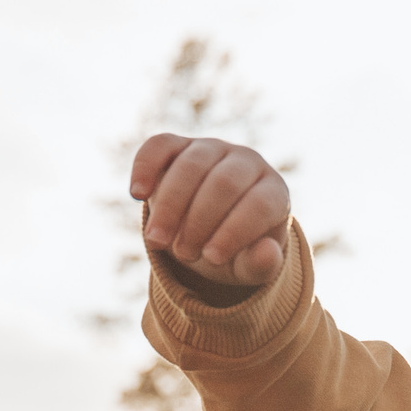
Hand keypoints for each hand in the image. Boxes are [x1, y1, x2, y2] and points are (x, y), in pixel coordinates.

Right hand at [131, 134, 288, 286]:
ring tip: (157, 241)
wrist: (209, 231)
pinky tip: (137, 194)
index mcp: (274, 191)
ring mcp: (212, 148)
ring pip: (191, 165)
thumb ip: (261, 264)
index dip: (234, 231)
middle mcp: (247, 161)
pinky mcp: (179, 144)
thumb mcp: (249, 266)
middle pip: (223, 183)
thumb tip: (267, 254)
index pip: (259, 204)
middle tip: (183, 253)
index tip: (212, 258)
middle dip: (199, 221)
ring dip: (170, 205)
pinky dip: (146, 167)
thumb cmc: (236, 251)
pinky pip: (160, 145)